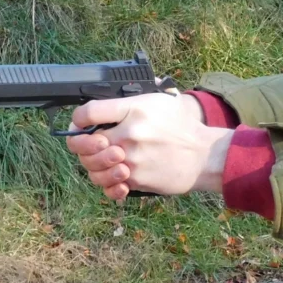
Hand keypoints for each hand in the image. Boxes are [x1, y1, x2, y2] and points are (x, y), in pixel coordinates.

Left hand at [65, 92, 231, 200]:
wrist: (205, 156)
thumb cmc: (183, 127)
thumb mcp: (162, 99)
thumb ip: (135, 96)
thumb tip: (110, 96)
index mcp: (134, 109)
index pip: (88, 112)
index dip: (78, 119)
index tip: (80, 122)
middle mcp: (129, 133)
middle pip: (85, 143)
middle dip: (82, 145)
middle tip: (89, 144)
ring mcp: (131, 159)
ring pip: (93, 167)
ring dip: (93, 165)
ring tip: (103, 160)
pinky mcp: (136, 179)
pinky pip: (109, 185)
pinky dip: (108, 183)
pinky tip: (115, 177)